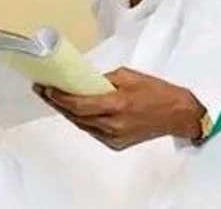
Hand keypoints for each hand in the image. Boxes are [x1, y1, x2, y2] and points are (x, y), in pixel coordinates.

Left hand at [36, 68, 204, 150]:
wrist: (177, 114)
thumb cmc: (156, 91)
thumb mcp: (129, 76)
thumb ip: (104, 80)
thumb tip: (84, 82)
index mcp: (118, 104)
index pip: (79, 104)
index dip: (59, 97)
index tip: (45, 88)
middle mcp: (113, 124)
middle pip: (76, 116)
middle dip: (57, 103)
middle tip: (43, 90)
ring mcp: (114, 137)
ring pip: (82, 125)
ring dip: (68, 112)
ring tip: (55, 98)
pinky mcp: (117, 144)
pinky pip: (93, 131)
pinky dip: (83, 120)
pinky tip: (75, 110)